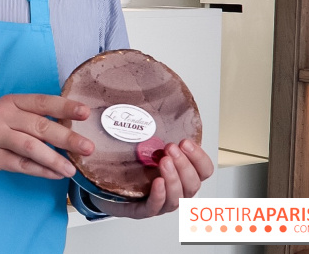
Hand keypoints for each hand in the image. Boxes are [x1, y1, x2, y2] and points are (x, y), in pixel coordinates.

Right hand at [0, 93, 93, 185]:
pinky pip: (21, 165)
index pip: (42, 101)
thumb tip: (63, 128)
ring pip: (32, 147)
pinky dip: (40, 170)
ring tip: (72, 168)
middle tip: (88, 147)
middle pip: (40, 125)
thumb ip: (27, 119)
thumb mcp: (1, 116)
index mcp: (8, 102)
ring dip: (55, 158)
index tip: (85, 112)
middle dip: (67, 136)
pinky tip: (54, 175)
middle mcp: (3, 116)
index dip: (64, 106)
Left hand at [91, 139, 213, 218]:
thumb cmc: (129, 164)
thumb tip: (157, 99)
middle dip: (184, 165)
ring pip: (178, 198)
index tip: (185, 142)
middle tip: (171, 148)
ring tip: (164, 161)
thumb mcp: (146, 143)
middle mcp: (174, 190)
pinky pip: (155, 207)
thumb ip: (155, 130)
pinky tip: (157, 183)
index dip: (199, 157)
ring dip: (174, 179)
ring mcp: (160, 202)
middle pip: (193, 184)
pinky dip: (159, 196)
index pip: (204, 170)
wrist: (104, 186)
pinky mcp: (141, 210)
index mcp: (181, 174)